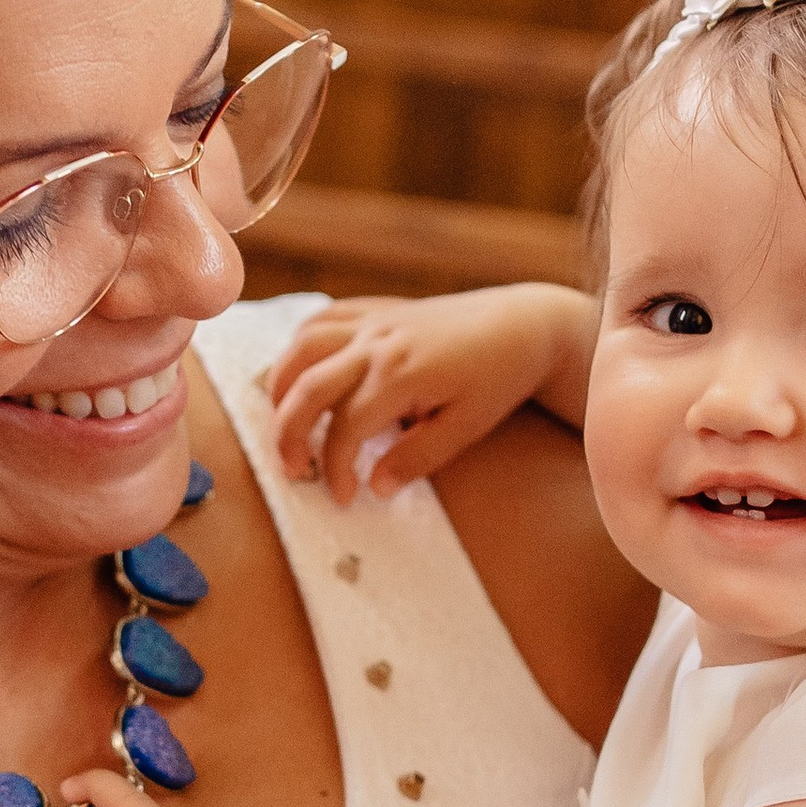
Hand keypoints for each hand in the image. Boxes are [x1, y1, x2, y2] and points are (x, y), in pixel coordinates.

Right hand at [268, 284, 596, 505]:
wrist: (523, 324)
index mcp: (399, 374)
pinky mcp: (377, 310)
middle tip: (293, 471)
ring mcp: (373, 321)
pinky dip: (301, 345)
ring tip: (283, 422)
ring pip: (303, 347)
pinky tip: (302, 373)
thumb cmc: (499, 378)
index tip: (342, 496)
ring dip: (281, 386)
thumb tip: (376, 487)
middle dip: (289, 434)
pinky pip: (323, 319)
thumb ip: (419, 457)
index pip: (345, 428)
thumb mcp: (467, 427)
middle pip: (307, 387)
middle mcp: (376, 342)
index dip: (335, 468)